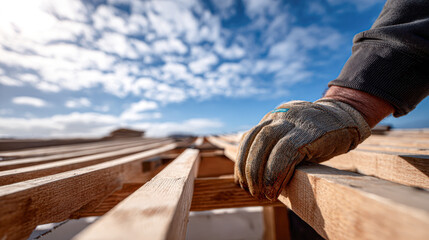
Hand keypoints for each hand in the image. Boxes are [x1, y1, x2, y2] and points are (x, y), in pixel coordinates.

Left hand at [234, 99, 370, 199]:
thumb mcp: (294, 138)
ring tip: (262, 194)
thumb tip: (259, 179)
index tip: (241, 182)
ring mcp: (295, 121)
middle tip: (251, 191)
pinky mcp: (310, 131)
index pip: (249, 138)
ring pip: (266, 143)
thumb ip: (277, 150)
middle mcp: (281, 116)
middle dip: (248, 169)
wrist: (349, 118)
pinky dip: (276, 173)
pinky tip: (275, 190)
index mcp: (274, 117)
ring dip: (260, 173)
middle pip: (254, 140)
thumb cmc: (321, 137)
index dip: (241, 161)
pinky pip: (285, 151)